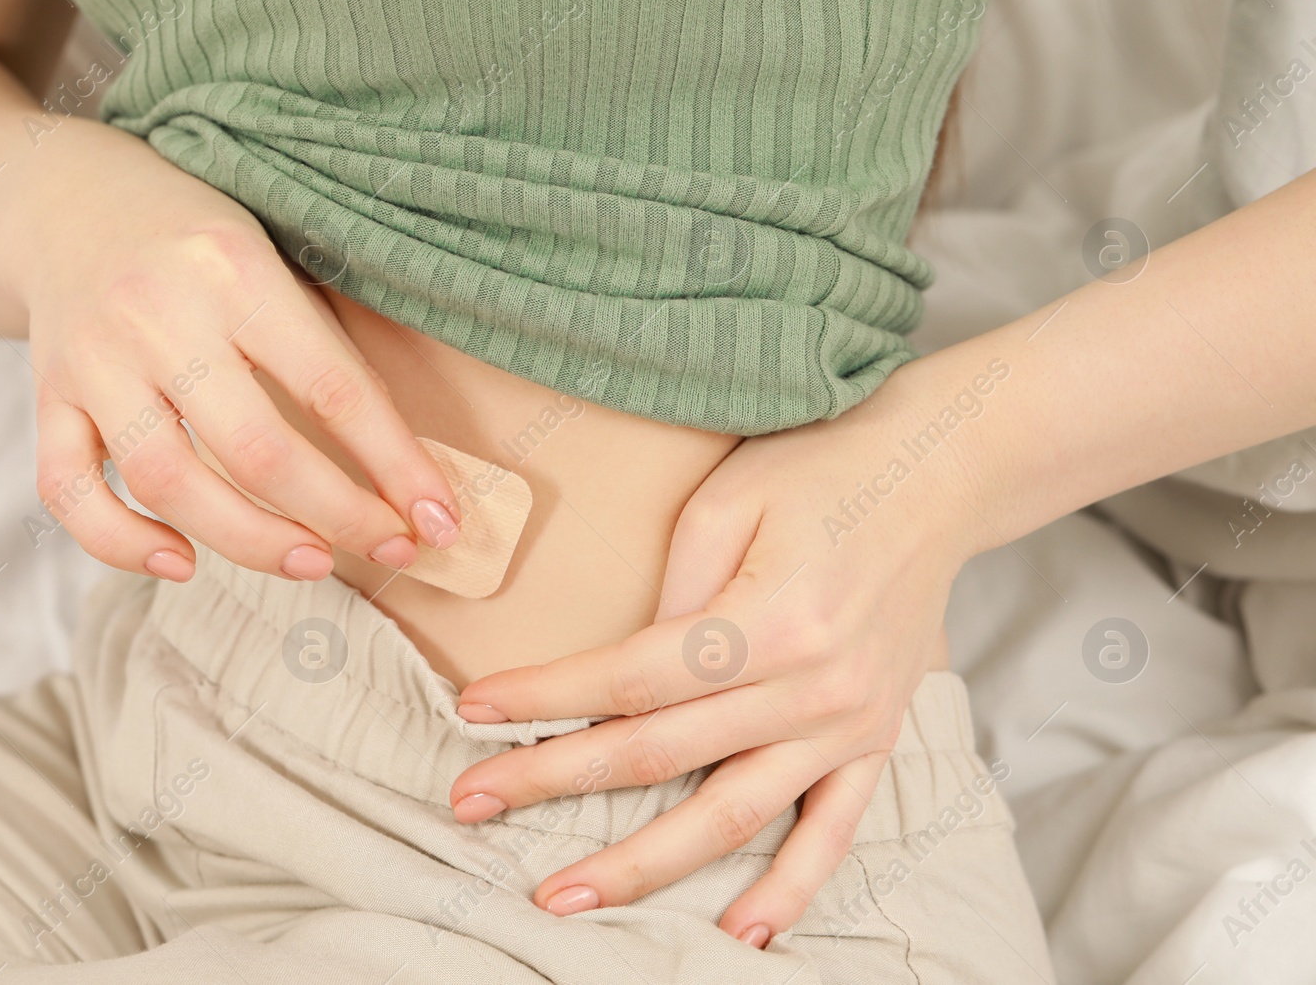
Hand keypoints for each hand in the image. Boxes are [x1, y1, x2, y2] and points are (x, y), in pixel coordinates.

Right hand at [7, 124, 461, 581]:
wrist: (68, 199)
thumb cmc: (200, 245)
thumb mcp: (275, 263)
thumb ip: (326, 352)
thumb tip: (402, 472)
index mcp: (234, 269)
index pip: (334, 389)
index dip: (395, 466)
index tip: (438, 519)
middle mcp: (157, 314)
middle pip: (255, 449)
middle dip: (337, 515)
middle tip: (390, 549)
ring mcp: (92, 360)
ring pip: (166, 481)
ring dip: (249, 542)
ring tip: (313, 563)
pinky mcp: (45, 396)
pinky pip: (67, 490)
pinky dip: (120, 543)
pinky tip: (182, 562)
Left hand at [448, 368, 987, 946]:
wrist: (935, 477)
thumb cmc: (819, 471)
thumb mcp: (727, 499)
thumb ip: (671, 589)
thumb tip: (614, 677)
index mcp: (774, 618)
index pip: (632, 677)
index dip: (545, 697)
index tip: (473, 710)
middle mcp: (816, 687)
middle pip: (661, 753)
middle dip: (555, 781)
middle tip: (470, 803)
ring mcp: (850, 726)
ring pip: (731, 816)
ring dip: (643, 864)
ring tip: (563, 897)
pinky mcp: (875, 743)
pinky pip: (831, 835)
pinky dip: (787, 890)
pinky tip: (737, 934)